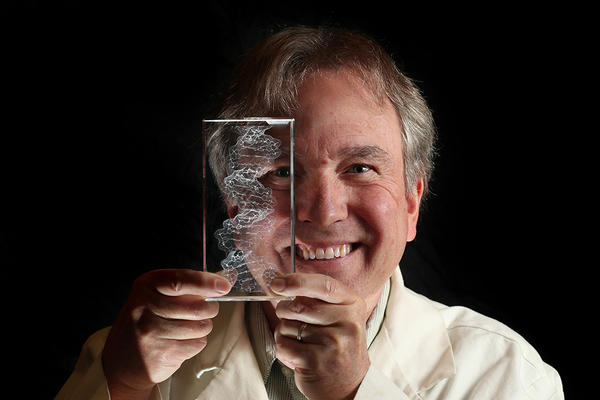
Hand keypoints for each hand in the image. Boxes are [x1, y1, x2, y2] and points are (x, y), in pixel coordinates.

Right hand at [101, 269, 230, 398]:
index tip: (224, 285)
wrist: (121, 361)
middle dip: (210, 309)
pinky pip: (197, 344)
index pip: (180, 280)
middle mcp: (145, 307)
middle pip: (197, 307)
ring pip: (201, 326)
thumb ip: (186, 286)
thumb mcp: (156, 295)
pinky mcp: (161, 353)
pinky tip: (180, 341)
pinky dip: (196, 343)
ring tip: (187, 328)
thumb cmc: (146, 321)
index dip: (206, 282)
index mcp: (146, 286)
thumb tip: (222, 279)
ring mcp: (151, 332)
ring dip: (202, 327)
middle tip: (205, 311)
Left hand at [270, 273, 369, 399]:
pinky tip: (298, 357)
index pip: (323, 285)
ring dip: (285, 333)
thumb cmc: (337, 346)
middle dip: (284, 310)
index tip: (277, 283)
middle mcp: (347, 322)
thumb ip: (317, 298)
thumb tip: (280, 282)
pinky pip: (283, 345)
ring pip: (287, 325)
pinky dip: (283, 350)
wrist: (349, 387)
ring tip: (302, 343)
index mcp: (353, 305)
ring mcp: (333, 342)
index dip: (297, 281)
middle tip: (292, 320)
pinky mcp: (316, 361)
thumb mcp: (339, 317)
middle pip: (299, 305)